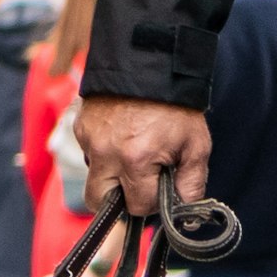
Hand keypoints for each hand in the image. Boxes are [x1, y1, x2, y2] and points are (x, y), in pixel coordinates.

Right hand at [73, 94, 209, 219]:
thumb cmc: (176, 106)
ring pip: (94, 177)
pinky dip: (105, 152)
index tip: (161, 184)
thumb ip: (192, 184)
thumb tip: (184, 215)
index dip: (152, 202)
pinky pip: (90, 153)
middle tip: (139, 184)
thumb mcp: (196, 145)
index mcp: (135, 159)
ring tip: (134, 153)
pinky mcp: (80, 127)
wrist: (151, 61)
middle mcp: (105, 153)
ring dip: (112, 175)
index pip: (137, 207)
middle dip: (118, 201)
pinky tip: (123, 136)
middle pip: (98, 203)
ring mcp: (89, 139)